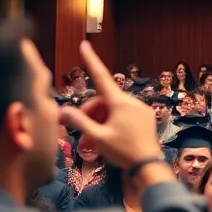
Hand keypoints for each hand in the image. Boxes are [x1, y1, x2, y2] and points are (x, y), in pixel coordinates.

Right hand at [59, 42, 164, 170]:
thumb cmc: (123, 151)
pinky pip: (124, 116)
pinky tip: (105, 140)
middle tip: (80, 134)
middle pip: (103, 101)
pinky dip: (112, 124)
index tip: (85, 45)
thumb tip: (63, 110)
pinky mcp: (146, 118)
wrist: (148, 165)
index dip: (91, 61)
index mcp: (120, 102)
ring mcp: (141, 110)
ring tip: (90, 143)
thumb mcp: (97, 137)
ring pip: (112, 110)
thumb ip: (79, 122)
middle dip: (90, 114)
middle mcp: (132, 102)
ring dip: (99, 123)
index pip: (101, 77)